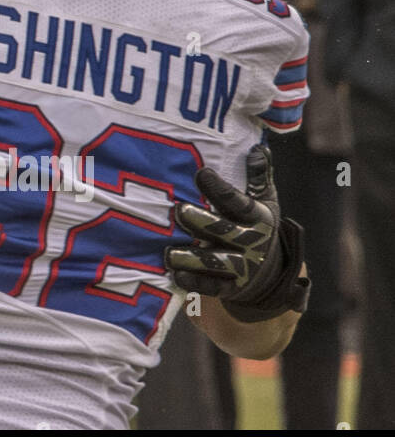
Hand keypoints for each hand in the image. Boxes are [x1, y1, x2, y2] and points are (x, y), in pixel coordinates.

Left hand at [165, 144, 308, 321]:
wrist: (268, 273)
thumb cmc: (255, 225)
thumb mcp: (264, 202)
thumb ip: (259, 177)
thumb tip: (258, 148)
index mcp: (260, 218)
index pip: (240, 202)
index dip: (220, 189)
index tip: (201, 173)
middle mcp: (251, 243)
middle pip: (225, 232)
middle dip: (201, 222)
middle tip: (178, 210)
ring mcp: (242, 268)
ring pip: (216, 262)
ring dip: (192, 257)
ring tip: (168, 252)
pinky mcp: (230, 287)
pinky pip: (211, 287)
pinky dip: (193, 282)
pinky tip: (174, 274)